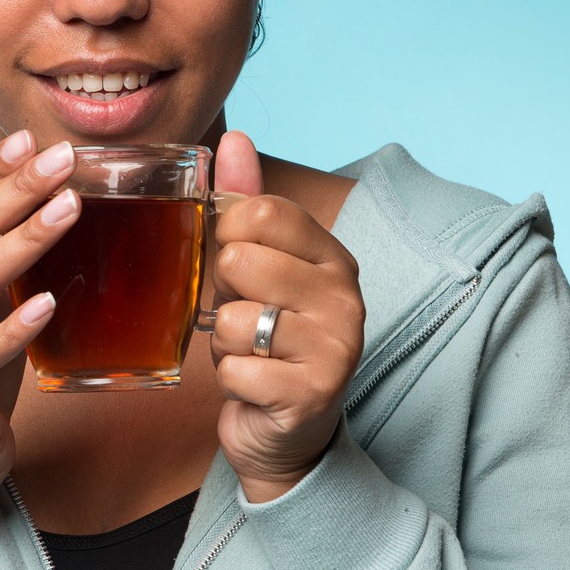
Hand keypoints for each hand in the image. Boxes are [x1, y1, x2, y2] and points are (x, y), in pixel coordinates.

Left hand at [210, 130, 365, 502]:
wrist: (284, 432)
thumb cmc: (267, 341)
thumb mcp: (254, 267)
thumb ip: (243, 203)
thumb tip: (233, 138)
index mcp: (331, 256)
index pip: (260, 211)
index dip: (227, 238)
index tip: (239, 267)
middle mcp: (345, 296)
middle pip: (241, 260)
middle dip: (224, 296)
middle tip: (247, 319)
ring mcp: (336, 346)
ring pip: (235, 321)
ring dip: (225, 343)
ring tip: (251, 354)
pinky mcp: (315, 393)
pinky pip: (236, 369)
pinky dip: (231, 381)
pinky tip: (255, 387)